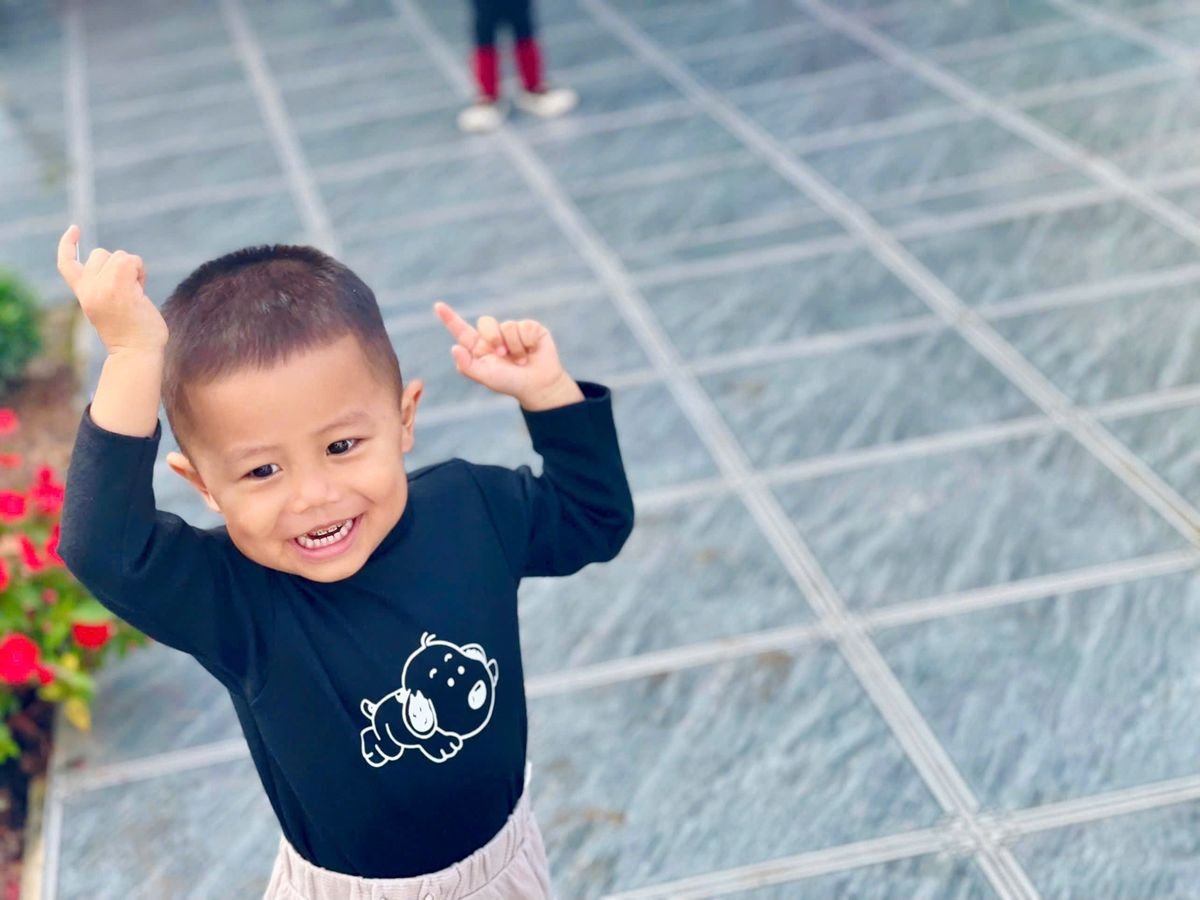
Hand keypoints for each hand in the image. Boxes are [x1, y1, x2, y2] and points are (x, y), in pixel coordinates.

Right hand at [57, 225, 167, 354]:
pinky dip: (140, 270)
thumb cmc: (133, 335)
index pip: (66, 264)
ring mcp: (102, 288)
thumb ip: (107, 287)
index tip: (74, 229)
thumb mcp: (112, 307)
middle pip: (100, 253)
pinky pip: (131, 260)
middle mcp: (88, 289)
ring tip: (136, 293)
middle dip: (119, 264)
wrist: (137, 353)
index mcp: (84, 294)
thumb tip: (121, 266)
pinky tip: (141, 289)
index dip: (67, 244)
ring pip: (118, 255)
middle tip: (130, 290)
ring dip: (133, 269)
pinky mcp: (119, 287)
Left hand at [434, 301, 582, 410]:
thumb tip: (454, 348)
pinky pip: (524, 326)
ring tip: (521, 359)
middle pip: (485, 322)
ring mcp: (512, 331)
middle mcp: (494, 336)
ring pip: (507, 325)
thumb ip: (468, 366)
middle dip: (493, 337)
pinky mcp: (530, 328)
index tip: (438, 306)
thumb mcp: (486, 377)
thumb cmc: (510, 382)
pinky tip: (531, 351)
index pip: (461, 330)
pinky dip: (527, 342)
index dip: (449, 318)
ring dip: (514, 346)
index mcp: (478, 347)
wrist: (538, 385)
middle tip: (503, 355)